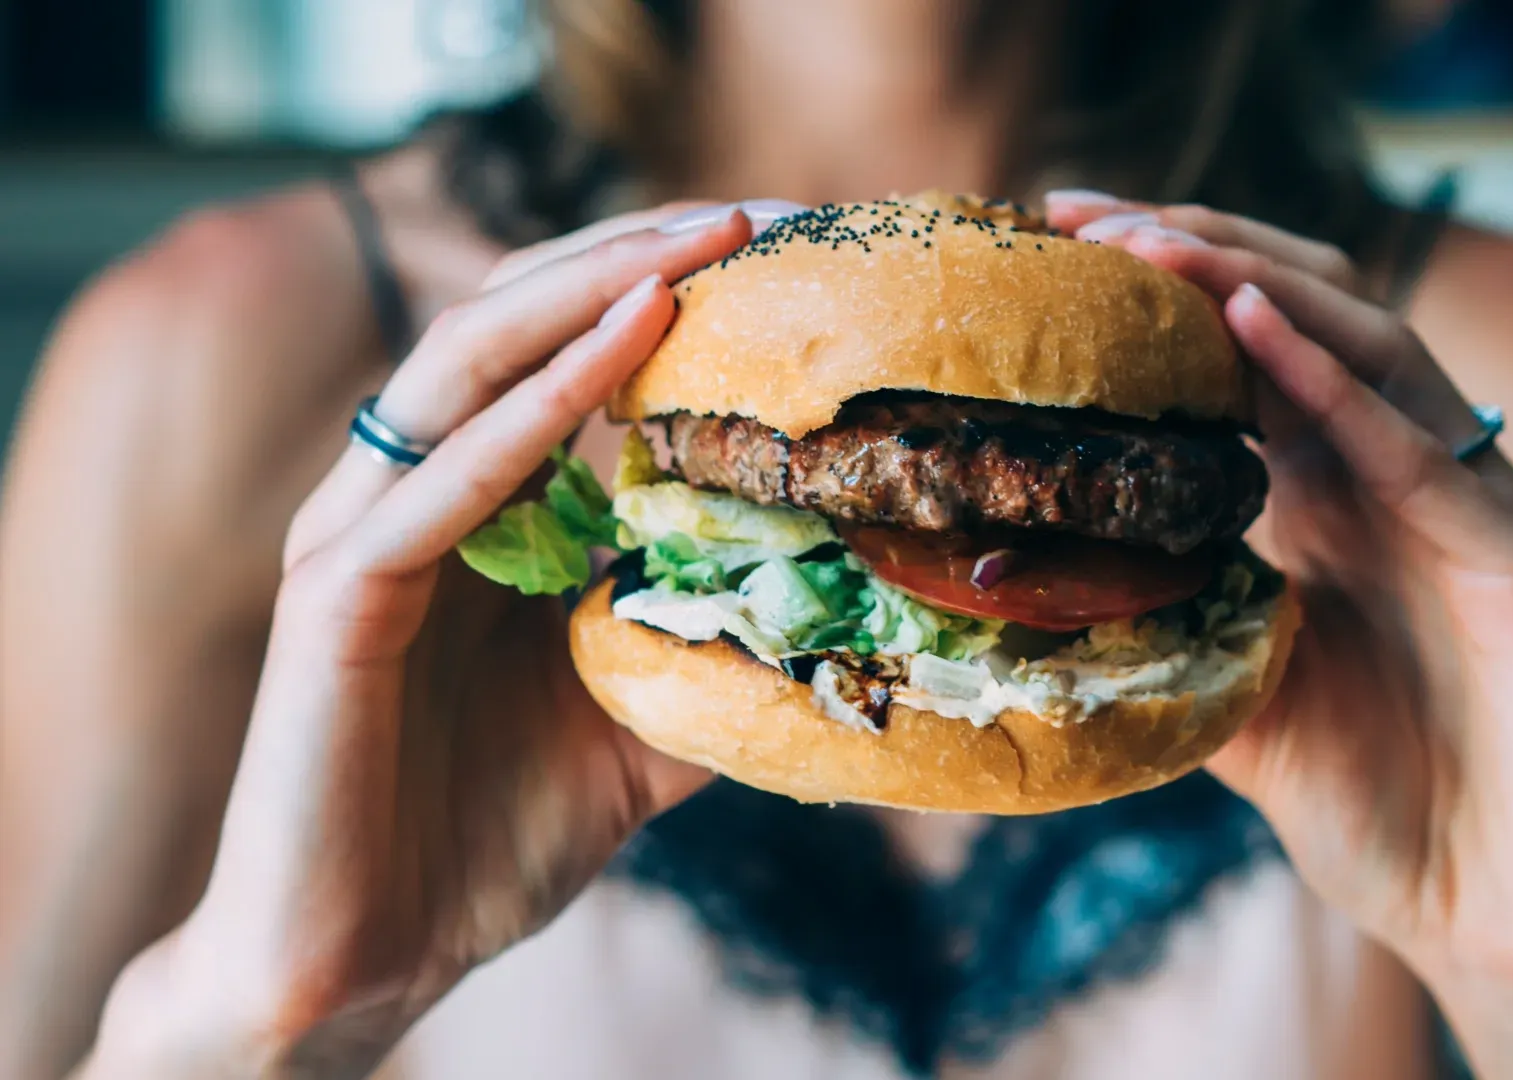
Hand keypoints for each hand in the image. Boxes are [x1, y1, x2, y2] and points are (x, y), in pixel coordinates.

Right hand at [85, 207, 761, 1077]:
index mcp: (477, 508)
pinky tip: (624, 348)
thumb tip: (840, 619)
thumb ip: (712, 650)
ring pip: (463, 367)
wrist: (370, 958)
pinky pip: (440, 482)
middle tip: (753, 216)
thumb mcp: (643, 724)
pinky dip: (534, 409)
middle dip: (631, 256)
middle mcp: (411, 496)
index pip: (561, 353)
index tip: (782, 258)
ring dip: (586, 293)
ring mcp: (364, 536)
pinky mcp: (337, 600)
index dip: (661, 289)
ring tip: (698, 247)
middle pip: (512, 322)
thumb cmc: (489, 835)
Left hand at [1050, 194, 1512, 1072]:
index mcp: (1343, 506)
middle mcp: (1411, 488)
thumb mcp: (1238, 705)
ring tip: (1152, 244)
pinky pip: (1434, 457)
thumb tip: (1023, 593)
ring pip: (1377, 353)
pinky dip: (1344, 387)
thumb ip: (1168, 629)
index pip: (1253, 358)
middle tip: (1081, 217)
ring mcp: (1479, 518)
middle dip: (1199, 255)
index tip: (1053, 246)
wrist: (1506, 934)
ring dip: (1258, 287)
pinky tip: (1257, 332)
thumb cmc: (1386, 817)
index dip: (1165, 294)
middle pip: (1310, 320)